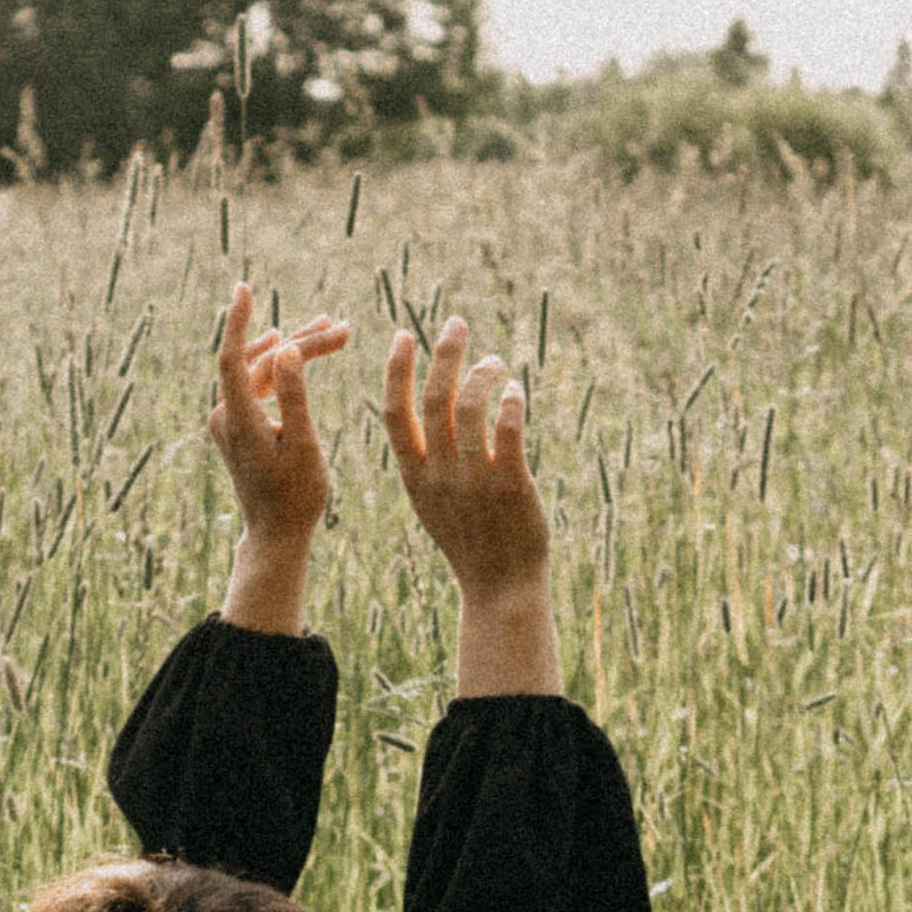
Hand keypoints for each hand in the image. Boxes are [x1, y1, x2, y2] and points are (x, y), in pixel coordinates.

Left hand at [210, 284, 348, 606]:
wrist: (276, 535)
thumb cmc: (296, 497)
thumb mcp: (303, 447)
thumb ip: (294, 396)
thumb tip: (288, 348)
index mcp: (238, 419)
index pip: (232, 357)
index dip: (239, 320)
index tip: (244, 288)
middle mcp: (226, 415)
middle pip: (262, 361)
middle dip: (302, 342)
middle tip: (343, 329)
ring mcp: (229, 420)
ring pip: (262, 370)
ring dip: (296, 351)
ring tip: (332, 330)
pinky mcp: (238, 425)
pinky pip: (258, 385)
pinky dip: (282, 368)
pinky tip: (291, 345)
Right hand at [382, 317, 559, 693]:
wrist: (500, 589)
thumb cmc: (471, 542)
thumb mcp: (434, 503)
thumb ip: (430, 461)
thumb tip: (437, 412)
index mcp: (415, 477)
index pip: (395, 413)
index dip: (397, 370)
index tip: (403, 336)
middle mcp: (440, 475)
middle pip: (435, 399)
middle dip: (445, 353)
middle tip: (456, 323)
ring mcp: (475, 480)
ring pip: (471, 406)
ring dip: (483, 373)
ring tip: (495, 363)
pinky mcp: (511, 485)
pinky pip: (509, 429)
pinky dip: (511, 401)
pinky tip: (515, 391)